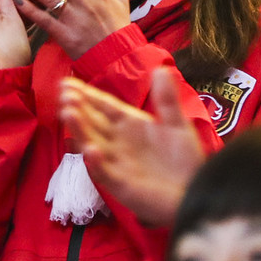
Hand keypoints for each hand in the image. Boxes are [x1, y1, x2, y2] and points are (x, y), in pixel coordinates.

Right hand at [58, 67, 204, 225]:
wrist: (196, 192)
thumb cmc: (186, 160)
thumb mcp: (177, 125)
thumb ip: (167, 99)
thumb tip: (160, 67)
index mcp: (129, 125)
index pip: (104, 106)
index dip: (87, 95)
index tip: (68, 83)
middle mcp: (118, 143)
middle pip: (93, 123)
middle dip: (77, 109)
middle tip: (64, 94)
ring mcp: (116, 164)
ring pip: (92, 144)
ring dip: (79, 130)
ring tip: (68, 113)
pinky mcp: (121, 186)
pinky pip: (105, 173)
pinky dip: (96, 163)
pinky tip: (91, 150)